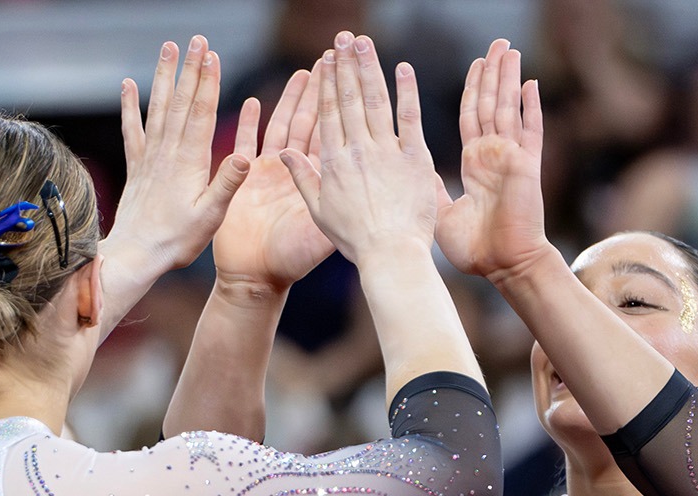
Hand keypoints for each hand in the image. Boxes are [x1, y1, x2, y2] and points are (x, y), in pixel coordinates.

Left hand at [102, 37, 250, 281]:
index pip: (200, 112)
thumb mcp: (211, 217)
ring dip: (163, 76)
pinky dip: (129, 106)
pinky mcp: (136, 166)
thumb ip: (227, 184)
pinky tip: (127, 85)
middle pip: (180, 102)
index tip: (212, 55)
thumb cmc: (178, 241)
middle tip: (196, 39)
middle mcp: (167, 152)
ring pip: (157, 108)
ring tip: (167, 48)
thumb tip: (244, 154)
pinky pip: (132, 129)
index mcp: (189, 161)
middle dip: (190, 69)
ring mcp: (149, 157)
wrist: (136, 255)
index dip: (207, 82)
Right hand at [212, 61, 334, 291]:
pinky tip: (253, 103)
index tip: (356, 71)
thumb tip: (367, 178)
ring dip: (294, 97)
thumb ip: (337, 198)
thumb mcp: (322, 228)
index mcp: (322, 176)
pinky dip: (248, 125)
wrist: (258, 280)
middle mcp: (297, 170)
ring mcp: (269, 172)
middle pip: (315, 117)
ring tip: (306, 71)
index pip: (338, 126)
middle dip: (327, 84)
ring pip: (284, 124)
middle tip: (339, 53)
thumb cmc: (291, 261)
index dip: (345, 96)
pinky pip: (244, 145)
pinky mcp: (243, 180)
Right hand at [279, 33, 442, 266]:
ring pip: (376, 100)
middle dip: (346, 65)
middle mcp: (358, 150)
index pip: (328, 112)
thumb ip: (303, 178)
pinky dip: (407, 92)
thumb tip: (283, 152)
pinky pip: (409, 119)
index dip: (327, 81)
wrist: (390, 256)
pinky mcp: (414, 159)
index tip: (327, 58)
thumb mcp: (319, 212)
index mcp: (333, 162)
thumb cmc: (354, 241)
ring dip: (369, 68)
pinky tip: (403, 69)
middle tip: (345, 38)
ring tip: (364, 43)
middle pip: (349, 98)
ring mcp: (387, 152)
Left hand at [436, 40, 551, 282]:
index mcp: (475, 163)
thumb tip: (413, 171)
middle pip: (490, 103)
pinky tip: (531, 83)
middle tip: (496, 42)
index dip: (472, 89)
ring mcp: (511, 158)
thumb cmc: (475, 249)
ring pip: (508, 108)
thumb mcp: (442, 212)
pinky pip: (530, 131)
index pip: (471, 116)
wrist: (503, 267)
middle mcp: (493, 155)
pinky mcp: (526, 166)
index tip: (476, 64)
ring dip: (508, 78)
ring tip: (508, 49)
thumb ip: (432, 186)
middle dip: (492, 72)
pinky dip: (531, 107)